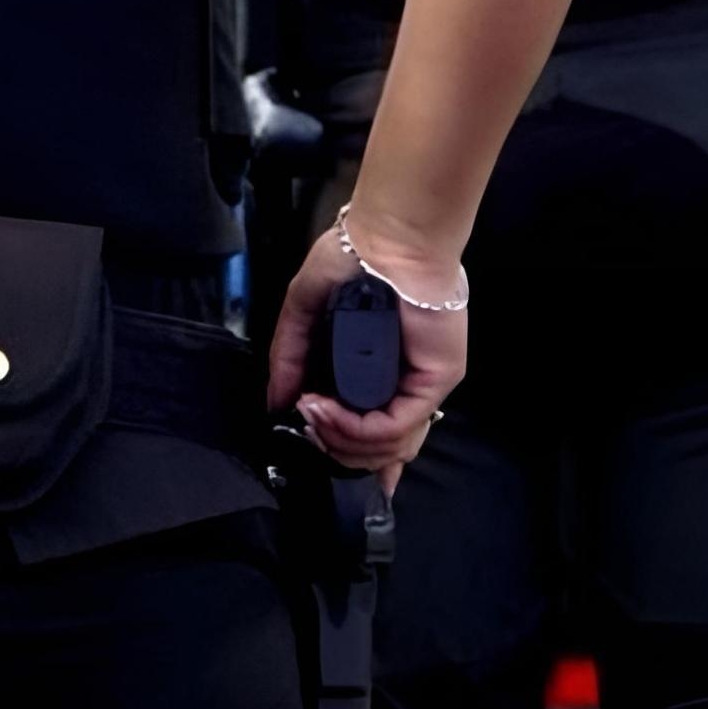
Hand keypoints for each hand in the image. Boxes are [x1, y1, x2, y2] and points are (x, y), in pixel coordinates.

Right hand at [264, 212, 467, 491]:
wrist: (384, 238)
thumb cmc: (350, 261)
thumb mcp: (305, 311)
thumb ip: (290, 358)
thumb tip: (275, 402)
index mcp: (378, 374)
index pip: (377, 437)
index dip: (354, 462)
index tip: (324, 470)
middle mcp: (402, 387)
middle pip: (378, 454)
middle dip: (334, 452)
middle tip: (305, 426)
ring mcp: (419, 387)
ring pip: (388, 448)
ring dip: (340, 441)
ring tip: (311, 413)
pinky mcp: (433, 382)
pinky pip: (394, 426)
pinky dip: (356, 428)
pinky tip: (326, 410)